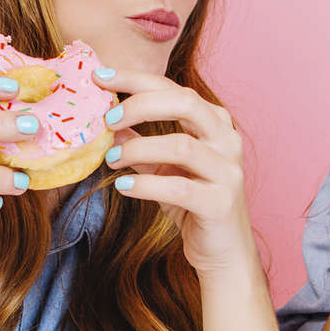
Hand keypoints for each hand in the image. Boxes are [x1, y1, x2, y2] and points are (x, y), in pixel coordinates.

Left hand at [91, 68, 252, 275]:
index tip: (101, 77)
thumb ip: (141, 146)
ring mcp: (228, 171)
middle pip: (185, 103)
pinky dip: (146, 184)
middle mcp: (227, 140)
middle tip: (106, 119)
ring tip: (110, 158)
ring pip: (181, 145)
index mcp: (215, 123)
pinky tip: (123, 187)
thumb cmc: (194, 205)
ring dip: (138, 148)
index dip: (136, 80)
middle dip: (140, 105)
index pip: (174, 89)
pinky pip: (179, 187)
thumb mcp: (164, 170)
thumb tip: (109, 125)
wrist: (224, 253)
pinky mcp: (221, 203)